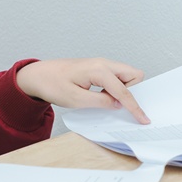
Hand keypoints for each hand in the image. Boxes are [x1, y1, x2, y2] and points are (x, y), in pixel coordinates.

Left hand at [16, 58, 150, 123]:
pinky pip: (116, 76)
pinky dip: (117, 87)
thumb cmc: (53, 84)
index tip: (142, 118)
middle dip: (133, 91)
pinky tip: (106, 97)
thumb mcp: (76, 100)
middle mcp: (103, 63)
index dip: (134, 106)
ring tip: (109, 102)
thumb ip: (100, 102)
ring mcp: (101, 64)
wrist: (38, 75)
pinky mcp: (98, 68)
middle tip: (121, 106)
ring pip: (126, 74)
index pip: (124, 91)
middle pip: (134, 74)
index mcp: (98, 70)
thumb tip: (117, 104)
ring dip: (124, 89)